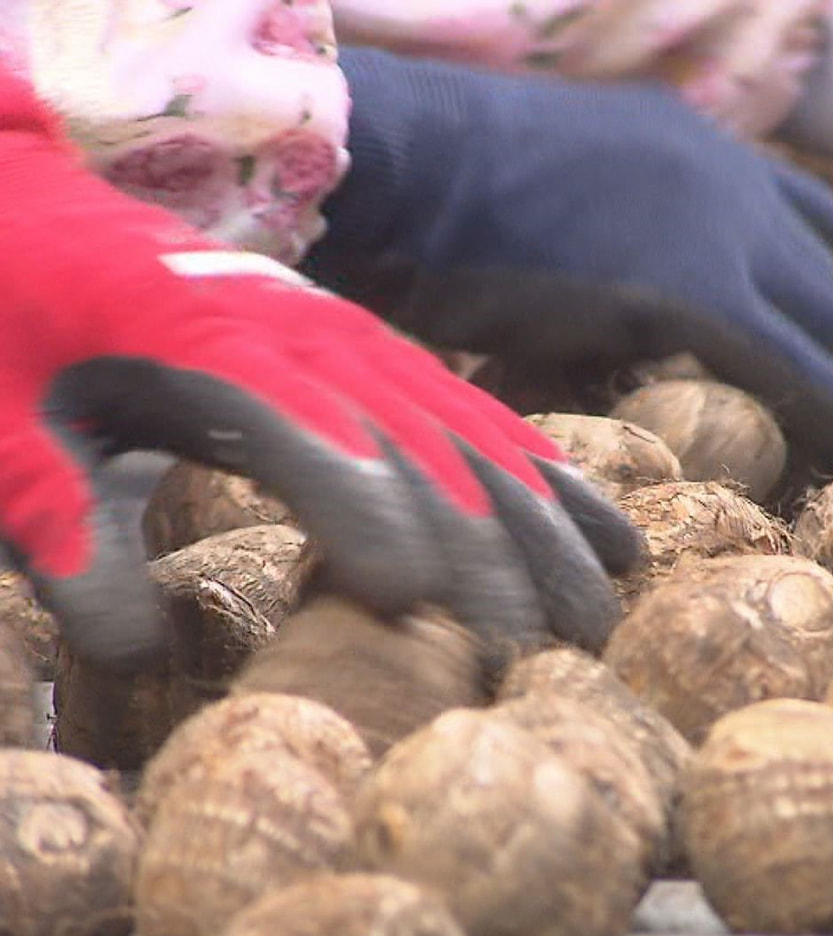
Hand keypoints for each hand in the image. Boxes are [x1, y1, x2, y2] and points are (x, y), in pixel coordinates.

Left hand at [0, 75, 637, 670]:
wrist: (54, 218)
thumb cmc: (25, 330)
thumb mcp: (2, 429)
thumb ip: (58, 528)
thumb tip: (133, 649)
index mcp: (210, 344)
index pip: (310, 433)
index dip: (370, 514)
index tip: (421, 607)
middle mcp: (312, 339)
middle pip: (422, 448)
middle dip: (488, 552)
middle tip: (541, 652)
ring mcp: (364, 344)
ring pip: (476, 438)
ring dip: (545, 527)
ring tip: (601, 612)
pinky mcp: (389, 357)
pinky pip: (488, 418)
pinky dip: (552, 478)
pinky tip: (605, 531)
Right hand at [303, 48, 832, 475]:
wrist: (398, 160)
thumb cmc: (438, 191)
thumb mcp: (553, 202)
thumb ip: (612, 246)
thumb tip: (624, 313)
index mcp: (690, 147)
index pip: (810, 210)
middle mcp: (723, 176)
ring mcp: (713, 225)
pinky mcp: (692, 287)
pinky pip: (795, 363)